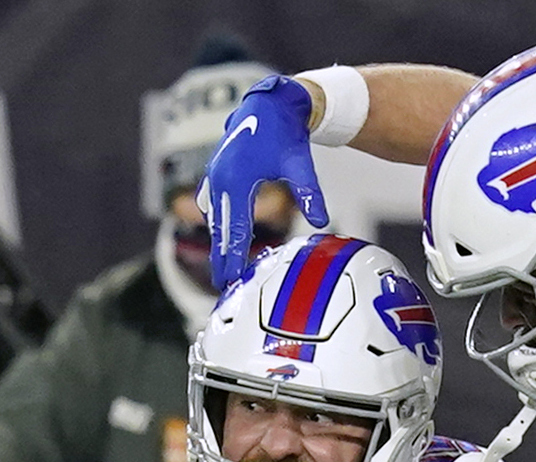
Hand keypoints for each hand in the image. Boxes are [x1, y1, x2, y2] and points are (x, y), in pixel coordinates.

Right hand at [199, 75, 327, 293]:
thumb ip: (310, 193)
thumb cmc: (287, 132)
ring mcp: (214, 173)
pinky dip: (217, 221)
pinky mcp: (215, 169)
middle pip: (221, 229)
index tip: (233, 281)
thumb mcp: (300, 164)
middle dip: (221, 258)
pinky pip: (212, 202)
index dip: (234, 258)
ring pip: (215, 217)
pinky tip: (219, 234)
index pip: (237, 230)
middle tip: (222, 285)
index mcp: (239, 180)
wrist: (271, 102)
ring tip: (221, 266)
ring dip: (218, 241)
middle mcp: (221, 178)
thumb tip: (323, 222)